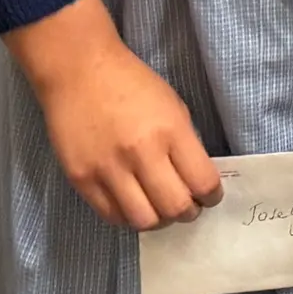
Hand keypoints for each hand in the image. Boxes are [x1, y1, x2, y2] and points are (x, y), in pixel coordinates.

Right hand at [7, 0, 220, 230]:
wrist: (79, 73)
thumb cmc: (132, 84)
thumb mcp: (173, 106)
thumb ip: (184, 144)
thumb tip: (194, 181)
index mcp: (171, 131)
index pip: (202, 181)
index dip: (212, 195)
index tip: (210, 196)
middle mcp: (141, 154)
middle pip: (174, 208)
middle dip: (188, 212)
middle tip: (187, 207)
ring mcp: (108, 171)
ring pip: (143, 220)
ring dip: (159, 220)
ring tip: (160, 209)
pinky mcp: (81, 181)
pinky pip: (111, 216)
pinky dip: (128, 217)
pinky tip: (134, 205)